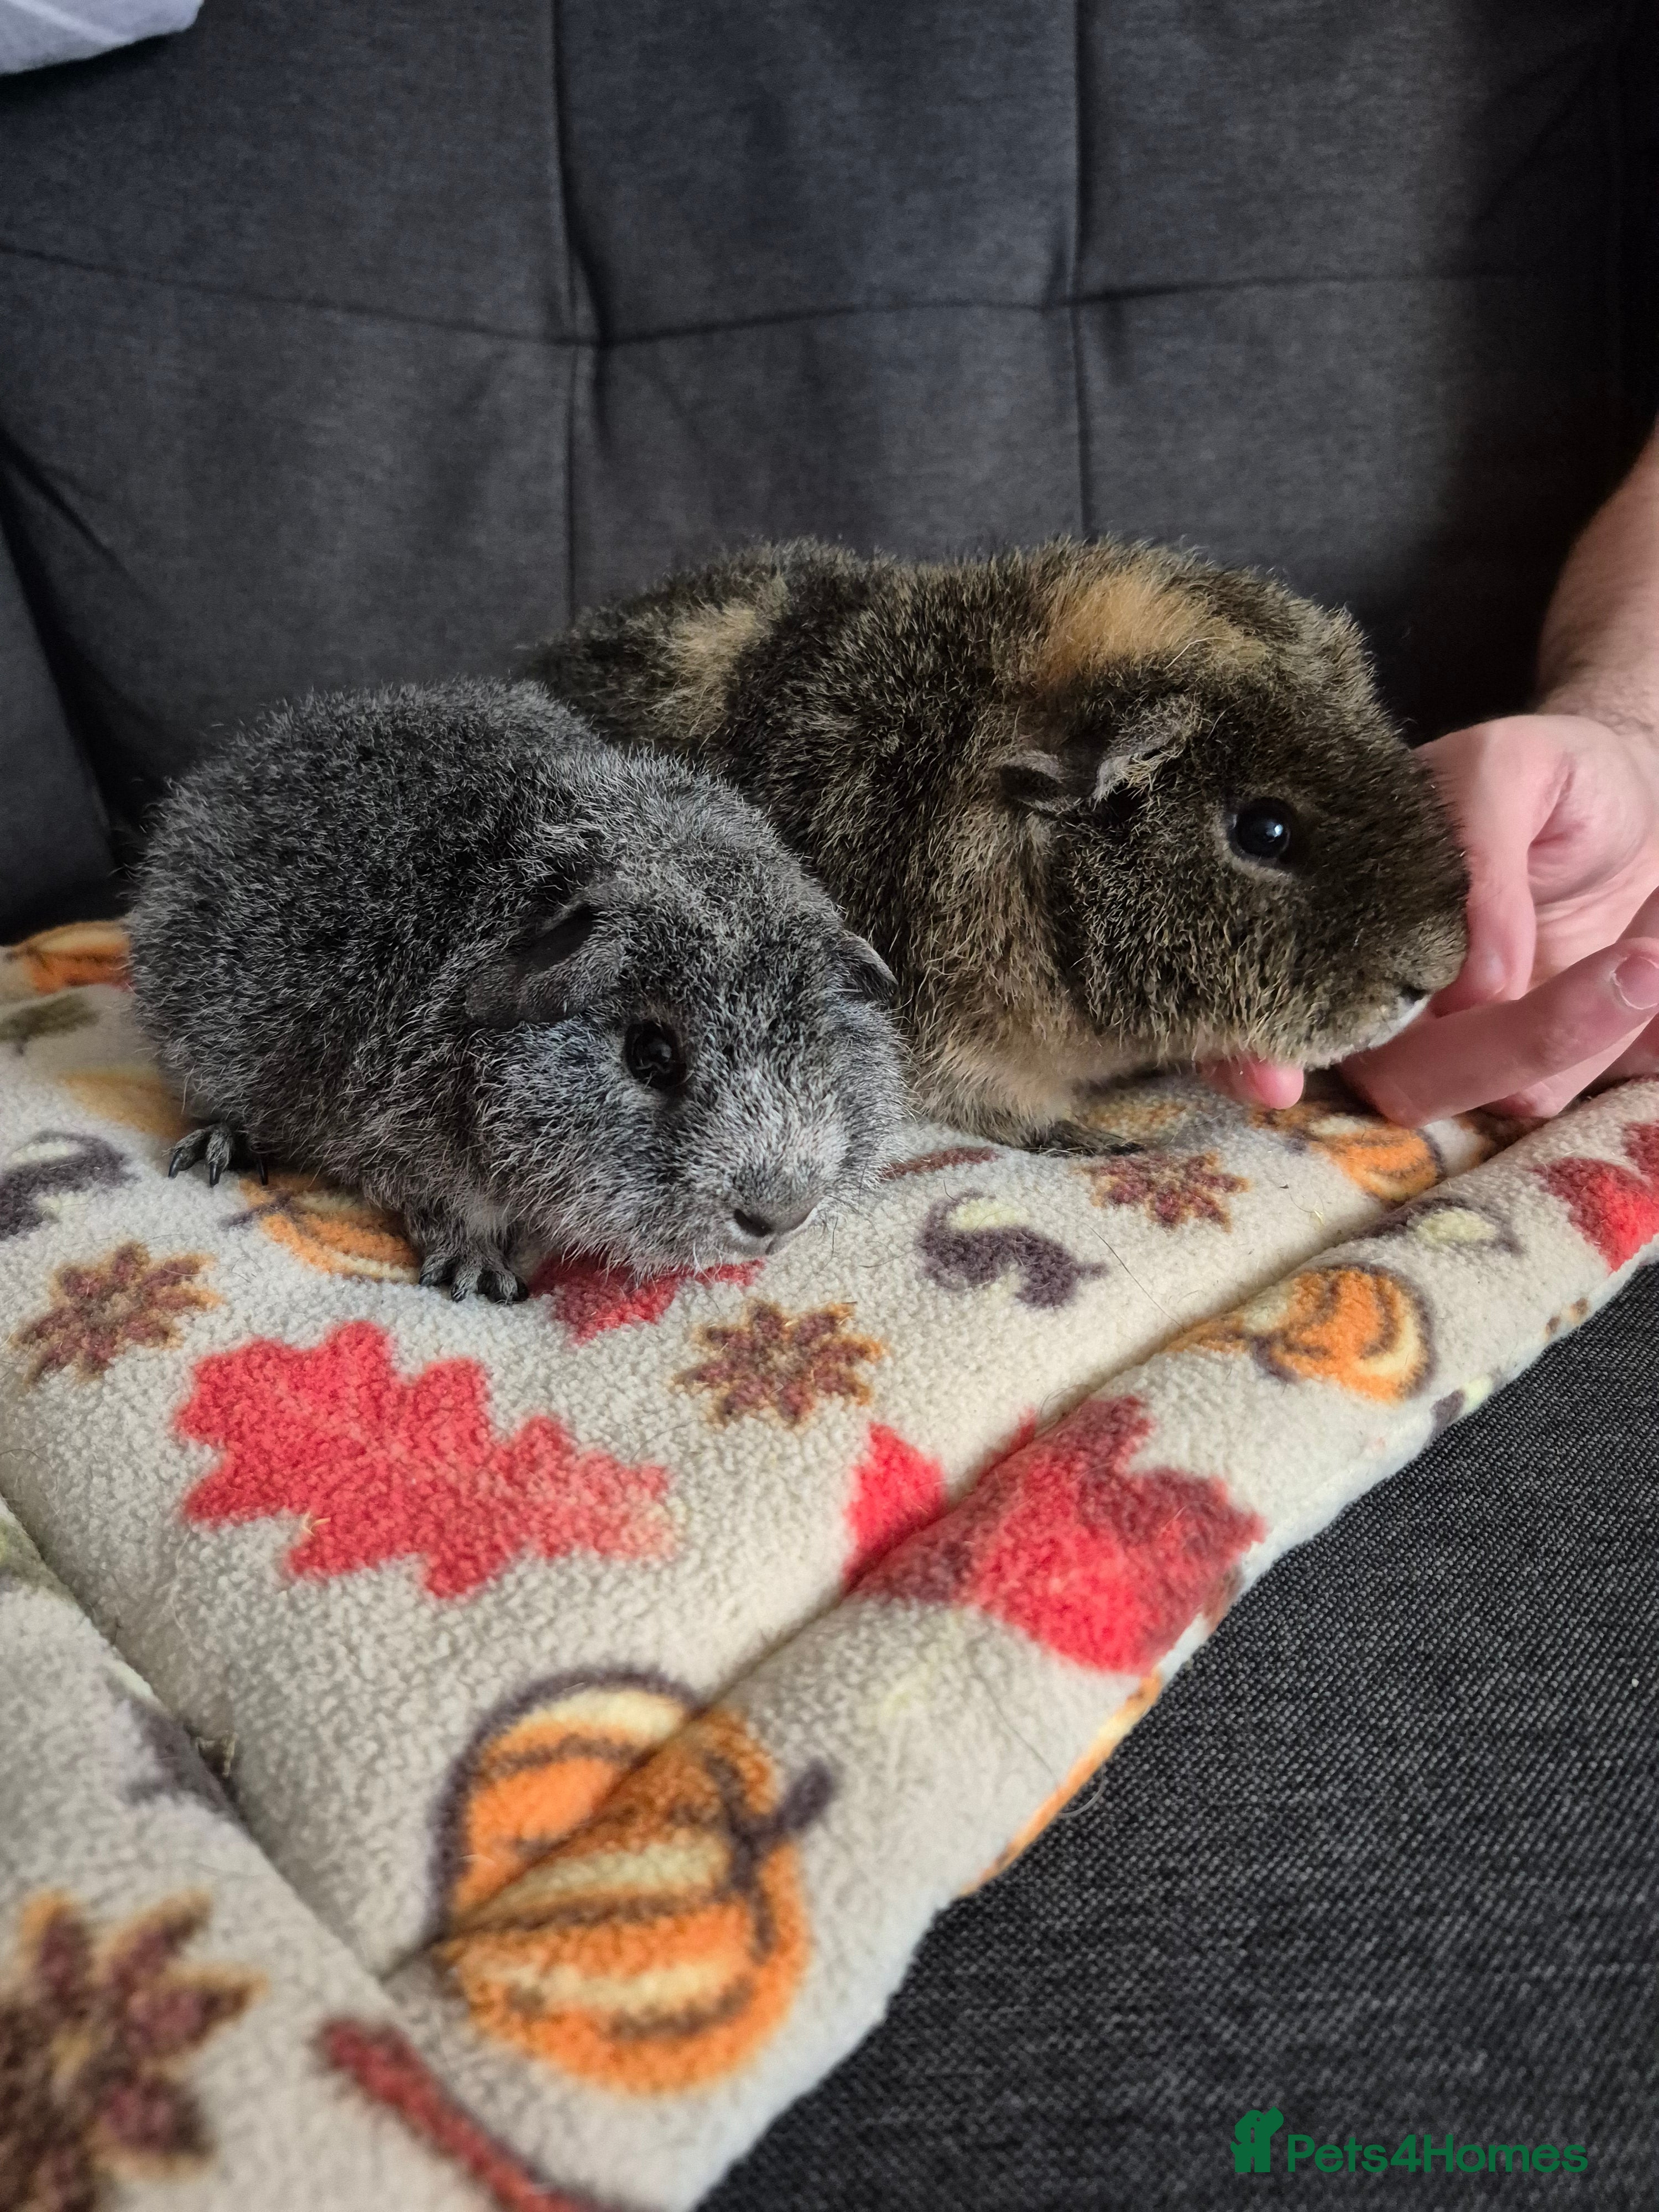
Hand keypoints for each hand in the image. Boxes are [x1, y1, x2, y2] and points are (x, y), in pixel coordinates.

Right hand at [1206, 712, 1658, 1122]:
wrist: (1646, 797)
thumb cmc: (1555, 776)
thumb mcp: (1509, 766)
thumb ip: (1477, 849)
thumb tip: (1478, 983)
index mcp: (1338, 944)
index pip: (1252, 1023)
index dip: (1242, 1057)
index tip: (1273, 1078)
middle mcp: (1388, 1020)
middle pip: (1406, 1084)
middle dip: (1528, 1037)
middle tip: (1640, 962)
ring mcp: (1471, 1061)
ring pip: (1512, 1096)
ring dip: (1604, 1022)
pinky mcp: (1555, 1080)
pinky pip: (1589, 1094)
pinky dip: (1647, 1031)